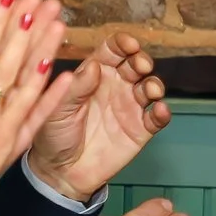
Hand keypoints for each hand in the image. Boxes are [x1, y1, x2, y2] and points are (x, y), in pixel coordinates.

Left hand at [27, 33, 172, 202]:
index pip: (112, 51)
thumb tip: (93, 66)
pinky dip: (163, 112)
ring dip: (154, 84)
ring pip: (150, 87)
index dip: (123, 44)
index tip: (129, 44)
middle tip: (141, 66)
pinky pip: (157, 118)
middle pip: (135, 65)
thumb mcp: (57, 109)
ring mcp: (130, 107)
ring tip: (149, 90)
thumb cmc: (53, 135)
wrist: (61, 172)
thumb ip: (76, 88)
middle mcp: (115, 86)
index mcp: (94, 74)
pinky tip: (159, 110)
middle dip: (142, 61)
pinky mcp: (141, 130)